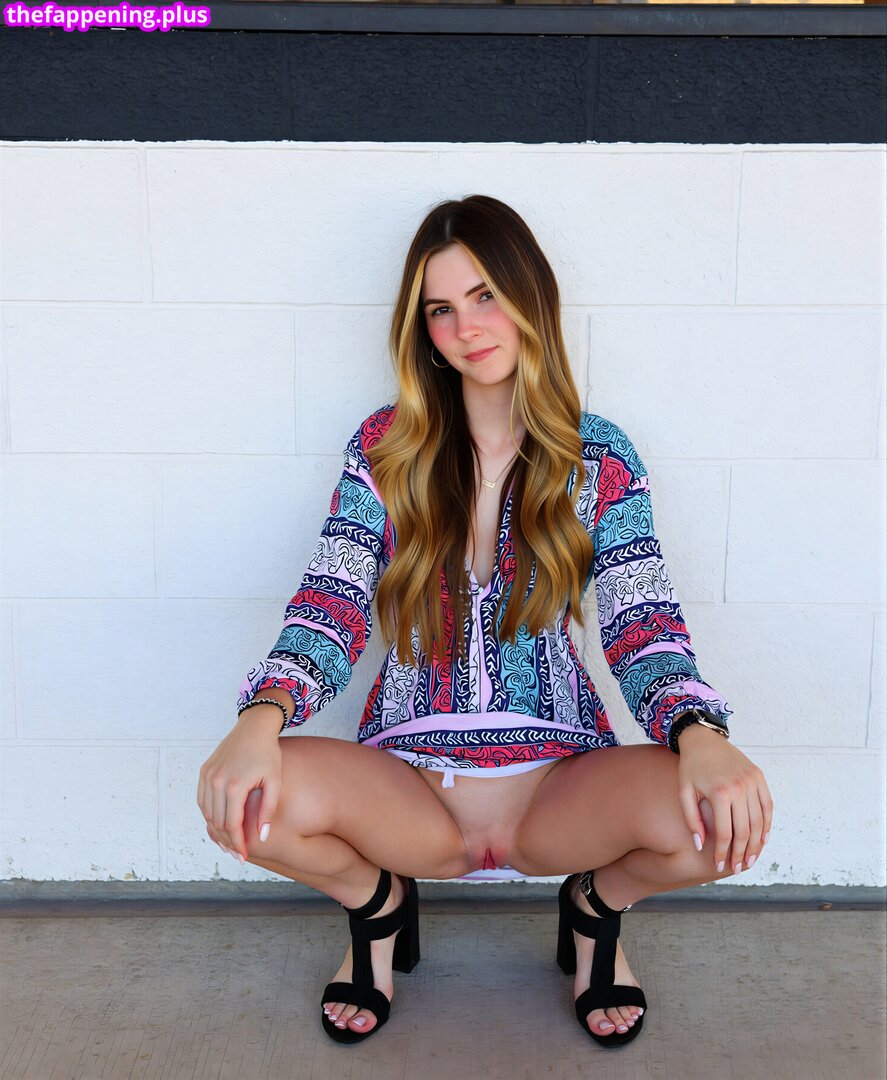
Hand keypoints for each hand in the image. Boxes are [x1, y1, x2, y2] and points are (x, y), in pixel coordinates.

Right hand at [197, 711, 282, 860]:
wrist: (254, 728)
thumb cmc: (268, 754)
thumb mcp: (274, 781)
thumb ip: (268, 810)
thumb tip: (263, 837)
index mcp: (234, 785)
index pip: (231, 824)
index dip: (237, 843)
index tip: (244, 856)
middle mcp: (216, 781)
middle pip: (217, 822)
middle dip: (226, 841)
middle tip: (236, 854)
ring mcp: (207, 776)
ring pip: (207, 813)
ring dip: (216, 830)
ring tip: (228, 843)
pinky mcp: (204, 771)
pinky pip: (202, 800)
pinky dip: (209, 815)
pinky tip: (219, 823)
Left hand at [675, 724, 773, 875]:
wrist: (703, 739)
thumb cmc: (690, 767)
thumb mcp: (684, 792)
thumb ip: (691, 820)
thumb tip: (700, 845)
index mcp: (719, 792)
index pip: (724, 832)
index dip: (722, 852)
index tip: (719, 866)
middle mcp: (739, 787)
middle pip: (744, 830)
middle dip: (741, 853)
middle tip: (738, 868)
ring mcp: (752, 782)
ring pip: (759, 821)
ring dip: (756, 844)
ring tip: (750, 860)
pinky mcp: (759, 777)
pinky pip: (768, 806)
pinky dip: (767, 825)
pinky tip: (763, 840)